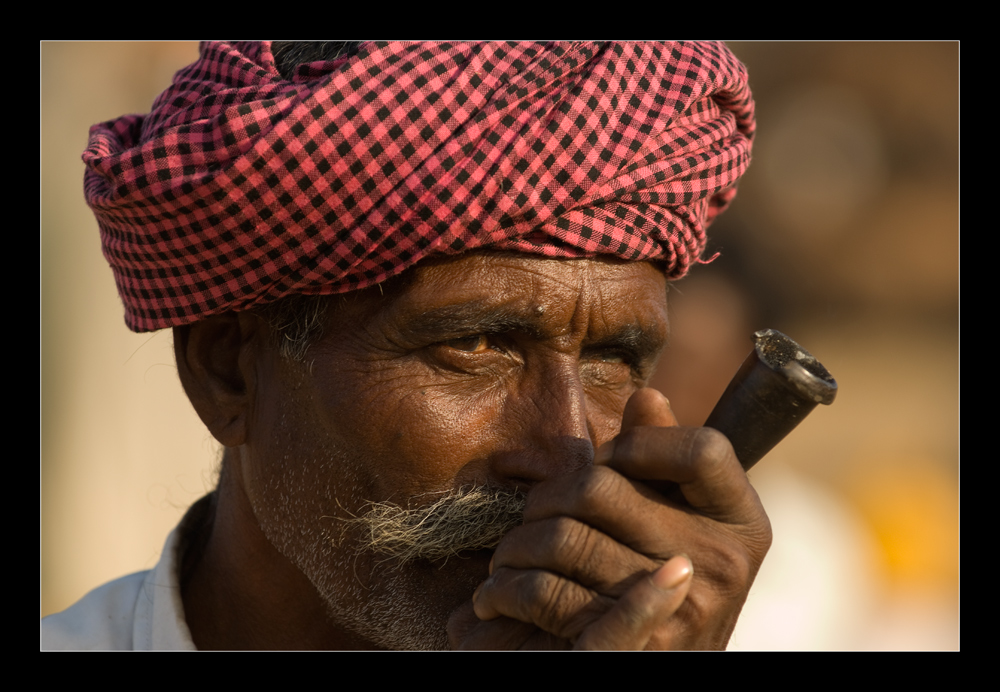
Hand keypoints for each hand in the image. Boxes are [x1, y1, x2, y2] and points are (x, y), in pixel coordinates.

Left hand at [447, 388, 771, 649]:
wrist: (659, 673)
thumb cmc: (661, 593)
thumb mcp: (679, 526)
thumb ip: (664, 464)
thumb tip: (647, 395)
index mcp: (743, 525)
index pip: (702, 449)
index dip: (640, 444)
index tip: (607, 463)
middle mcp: (724, 564)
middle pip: (602, 487)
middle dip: (547, 497)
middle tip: (528, 516)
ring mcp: (683, 607)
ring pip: (561, 538)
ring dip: (513, 549)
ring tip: (505, 561)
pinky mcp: (635, 646)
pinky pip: (549, 593)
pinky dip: (509, 591)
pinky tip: (492, 599)